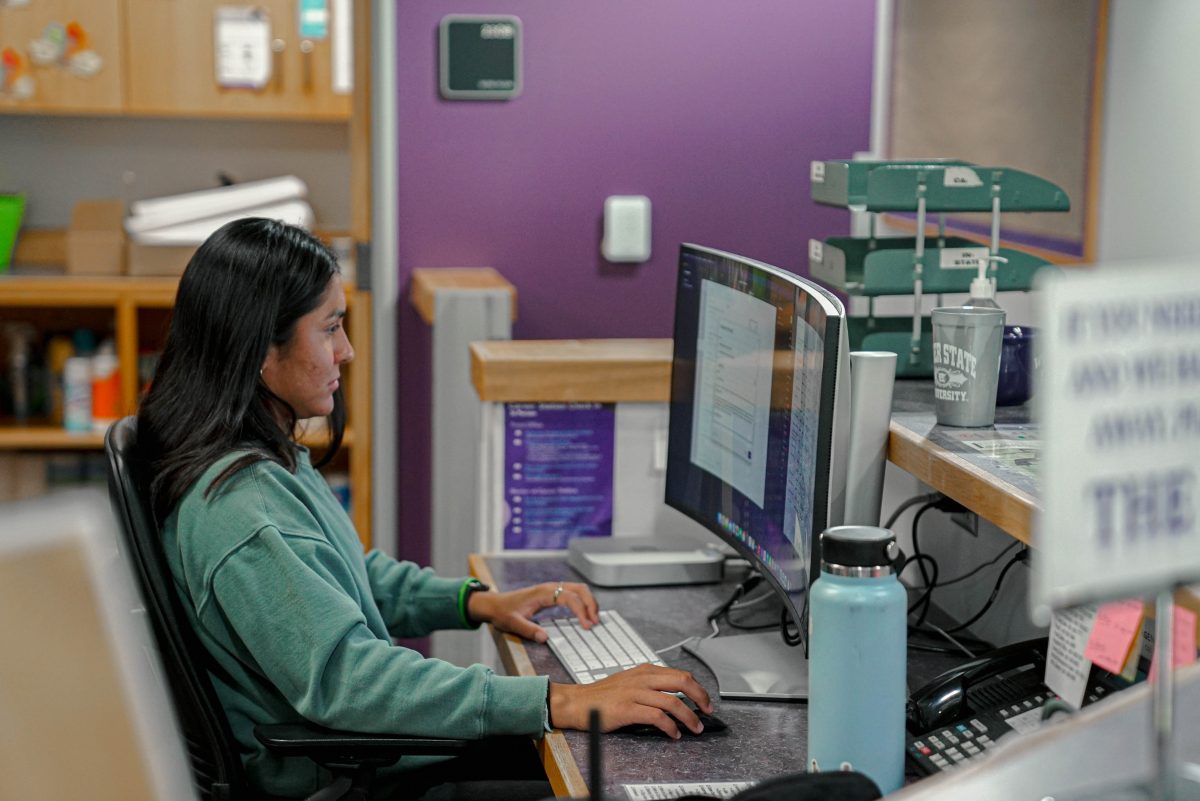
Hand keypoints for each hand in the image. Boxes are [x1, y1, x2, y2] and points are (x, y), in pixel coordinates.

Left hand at [467, 581, 598, 642]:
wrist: (495, 604)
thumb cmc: (503, 612)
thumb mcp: (513, 623)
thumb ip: (528, 630)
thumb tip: (545, 639)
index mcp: (543, 592)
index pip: (570, 597)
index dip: (581, 610)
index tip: (587, 625)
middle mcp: (550, 587)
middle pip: (580, 589)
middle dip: (591, 604)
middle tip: (595, 622)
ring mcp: (552, 589)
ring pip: (579, 589)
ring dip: (589, 602)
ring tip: (594, 620)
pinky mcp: (552, 594)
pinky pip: (573, 594)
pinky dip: (583, 602)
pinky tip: (585, 615)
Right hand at [548, 664, 712, 738]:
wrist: (577, 702)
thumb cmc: (602, 695)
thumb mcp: (629, 681)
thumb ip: (650, 685)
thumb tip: (674, 697)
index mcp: (645, 670)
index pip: (680, 674)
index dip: (697, 688)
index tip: (705, 700)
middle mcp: (642, 678)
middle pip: (682, 682)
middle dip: (700, 697)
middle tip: (707, 711)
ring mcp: (635, 693)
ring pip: (672, 702)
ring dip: (689, 717)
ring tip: (694, 728)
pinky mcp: (628, 709)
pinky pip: (657, 717)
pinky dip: (670, 727)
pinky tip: (673, 734)